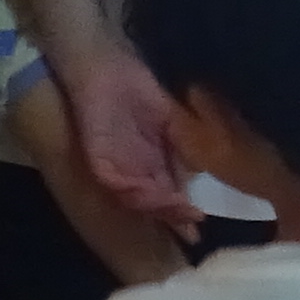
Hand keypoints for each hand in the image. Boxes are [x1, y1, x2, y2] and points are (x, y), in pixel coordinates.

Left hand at [63, 48, 198, 234]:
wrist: (105, 68)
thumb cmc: (134, 91)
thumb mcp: (169, 123)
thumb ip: (182, 150)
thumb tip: (199, 174)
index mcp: (146, 165)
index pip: (165, 196)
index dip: (181, 212)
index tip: (200, 226)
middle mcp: (129, 172)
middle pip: (152, 203)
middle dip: (172, 218)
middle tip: (192, 231)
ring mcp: (113, 168)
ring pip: (137, 198)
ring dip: (161, 207)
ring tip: (183, 214)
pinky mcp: (98, 162)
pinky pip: (118, 185)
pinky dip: (139, 193)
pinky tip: (160, 197)